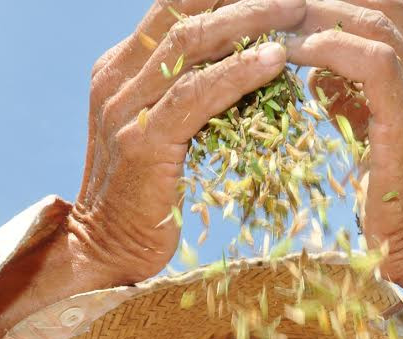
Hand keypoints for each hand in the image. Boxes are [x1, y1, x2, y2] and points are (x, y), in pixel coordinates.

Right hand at [67, 0, 308, 285]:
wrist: (106, 251)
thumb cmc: (148, 197)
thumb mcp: (164, 131)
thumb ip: (188, 94)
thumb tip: (249, 64)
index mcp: (119, 68)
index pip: (174, 8)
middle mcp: (116, 79)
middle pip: (185, 14)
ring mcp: (125, 109)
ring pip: (192, 44)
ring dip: (249, 22)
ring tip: (296, 11)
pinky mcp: (143, 142)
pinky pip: (196, 95)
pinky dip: (238, 74)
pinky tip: (275, 61)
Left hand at [285, 1, 402, 284]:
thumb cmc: (397, 208)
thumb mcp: (375, 139)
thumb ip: (354, 100)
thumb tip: (314, 74)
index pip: (389, 9)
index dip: (341, 0)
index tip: (291, 6)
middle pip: (383, 4)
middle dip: (325, 0)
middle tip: (273, 5)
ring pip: (377, 23)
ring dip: (318, 17)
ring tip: (272, 23)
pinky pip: (374, 62)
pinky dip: (329, 48)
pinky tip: (293, 53)